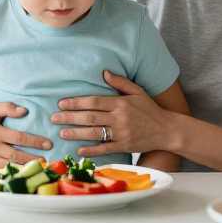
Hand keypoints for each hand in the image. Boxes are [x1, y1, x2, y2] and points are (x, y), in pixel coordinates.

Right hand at [0, 100, 51, 166]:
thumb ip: (7, 107)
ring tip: (37, 168)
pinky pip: (0, 169)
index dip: (36, 141)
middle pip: (17, 155)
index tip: (49, 144)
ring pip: (9, 164)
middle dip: (34, 158)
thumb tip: (25, 111)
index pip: (20, 138)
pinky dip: (11, 171)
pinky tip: (21, 172)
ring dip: (24, 167)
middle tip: (47, 160)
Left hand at [52, 71, 172, 156]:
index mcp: (121, 103)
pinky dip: (92, 150)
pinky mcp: (125, 146)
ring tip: (61, 133)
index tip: (62, 103)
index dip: (76, 102)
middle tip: (54, 118)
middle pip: (90, 117)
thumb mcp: (137, 91)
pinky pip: (106, 148)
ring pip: (95, 133)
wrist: (167, 130)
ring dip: (76, 133)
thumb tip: (103, 72)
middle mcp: (120, 117)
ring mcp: (122, 133)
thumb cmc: (150, 110)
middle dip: (70, 117)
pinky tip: (79, 150)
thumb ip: (120, 82)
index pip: (94, 101)